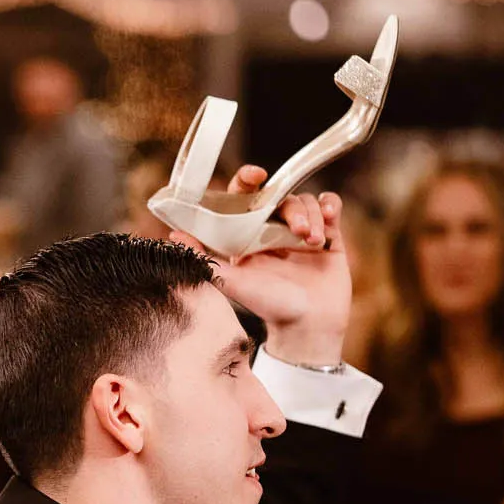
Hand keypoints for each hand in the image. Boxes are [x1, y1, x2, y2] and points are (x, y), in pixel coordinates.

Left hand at [171, 167, 350, 366]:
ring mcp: (302, 232)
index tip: (255, 175)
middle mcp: (274, 231)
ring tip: (311, 241)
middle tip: (296, 228)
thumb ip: (205, 260)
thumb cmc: (269, 307)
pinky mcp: (328, 237)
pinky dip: (330, 206)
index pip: (245, 198)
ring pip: (305, 202)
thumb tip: (173, 236)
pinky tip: (329, 217)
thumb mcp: (233, 283)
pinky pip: (329, 208)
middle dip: (289, 207)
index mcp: (249, 236)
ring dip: (310, 214)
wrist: (309, 327)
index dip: (247, 180)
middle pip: (280, 197)